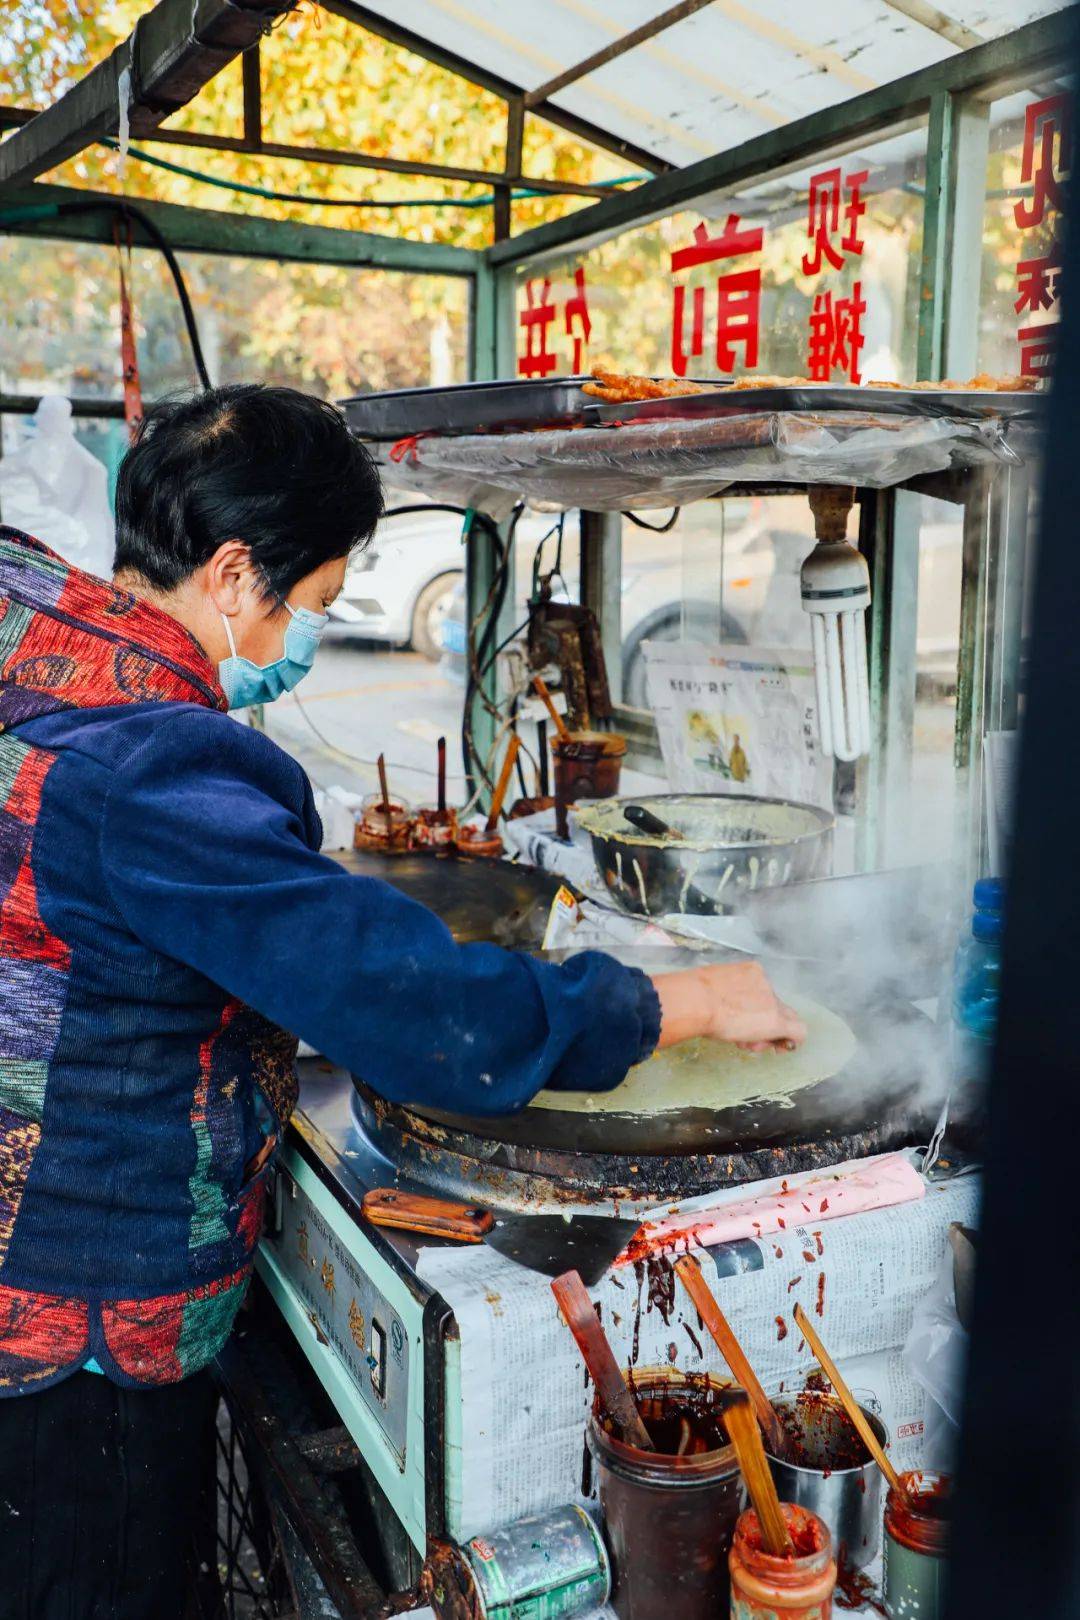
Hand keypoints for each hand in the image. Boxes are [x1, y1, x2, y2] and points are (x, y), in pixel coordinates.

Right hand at [651, 961, 806, 1052]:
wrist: (697, 1001)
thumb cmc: (693, 995)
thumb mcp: (711, 989)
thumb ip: (723, 997)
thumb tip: (721, 1010)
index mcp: (749, 971)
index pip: (762, 993)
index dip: (758, 1011)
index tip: (749, 1025)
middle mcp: (765, 982)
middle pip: (776, 1006)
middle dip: (767, 1025)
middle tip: (752, 1041)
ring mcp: (772, 1000)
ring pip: (783, 1019)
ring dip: (769, 1035)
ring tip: (748, 1043)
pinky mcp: (777, 1020)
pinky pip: (797, 1030)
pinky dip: (792, 1040)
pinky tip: (782, 1048)